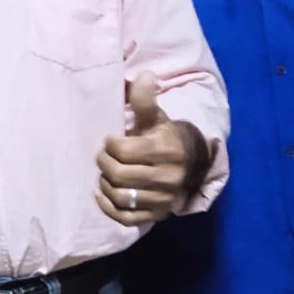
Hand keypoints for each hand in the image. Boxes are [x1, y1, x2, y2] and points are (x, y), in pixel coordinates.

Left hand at [95, 73, 210, 225]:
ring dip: (105, 185)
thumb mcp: (156, 116)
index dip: (110, 145)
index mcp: (165, 150)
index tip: (110, 140)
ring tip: (106, 174)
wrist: (191, 162)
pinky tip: (102, 193)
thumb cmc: (165, 136)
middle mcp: (167, 177)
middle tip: (104, 157)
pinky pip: (126, 218)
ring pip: (121, 197)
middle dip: (104, 164)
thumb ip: (145, 99)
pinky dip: (108, 207)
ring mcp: (163, 199)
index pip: (123, 152)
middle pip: (119, 175)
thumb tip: (143, 75)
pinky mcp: (158, 215)